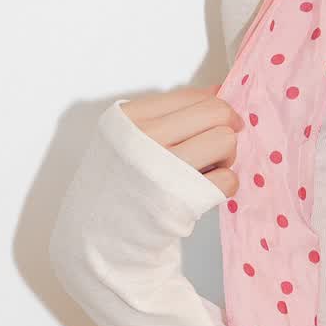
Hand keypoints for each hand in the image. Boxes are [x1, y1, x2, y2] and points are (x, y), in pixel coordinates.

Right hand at [121, 82, 244, 197]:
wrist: (97, 234)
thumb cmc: (118, 182)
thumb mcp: (127, 135)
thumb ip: (169, 113)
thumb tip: (219, 91)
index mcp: (130, 117)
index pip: (194, 96)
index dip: (215, 108)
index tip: (219, 123)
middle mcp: (145, 137)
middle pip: (217, 113)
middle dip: (226, 129)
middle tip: (216, 148)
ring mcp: (163, 167)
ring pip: (226, 141)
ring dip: (227, 157)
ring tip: (207, 169)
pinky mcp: (182, 198)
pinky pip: (229, 179)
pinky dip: (225, 185)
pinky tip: (205, 191)